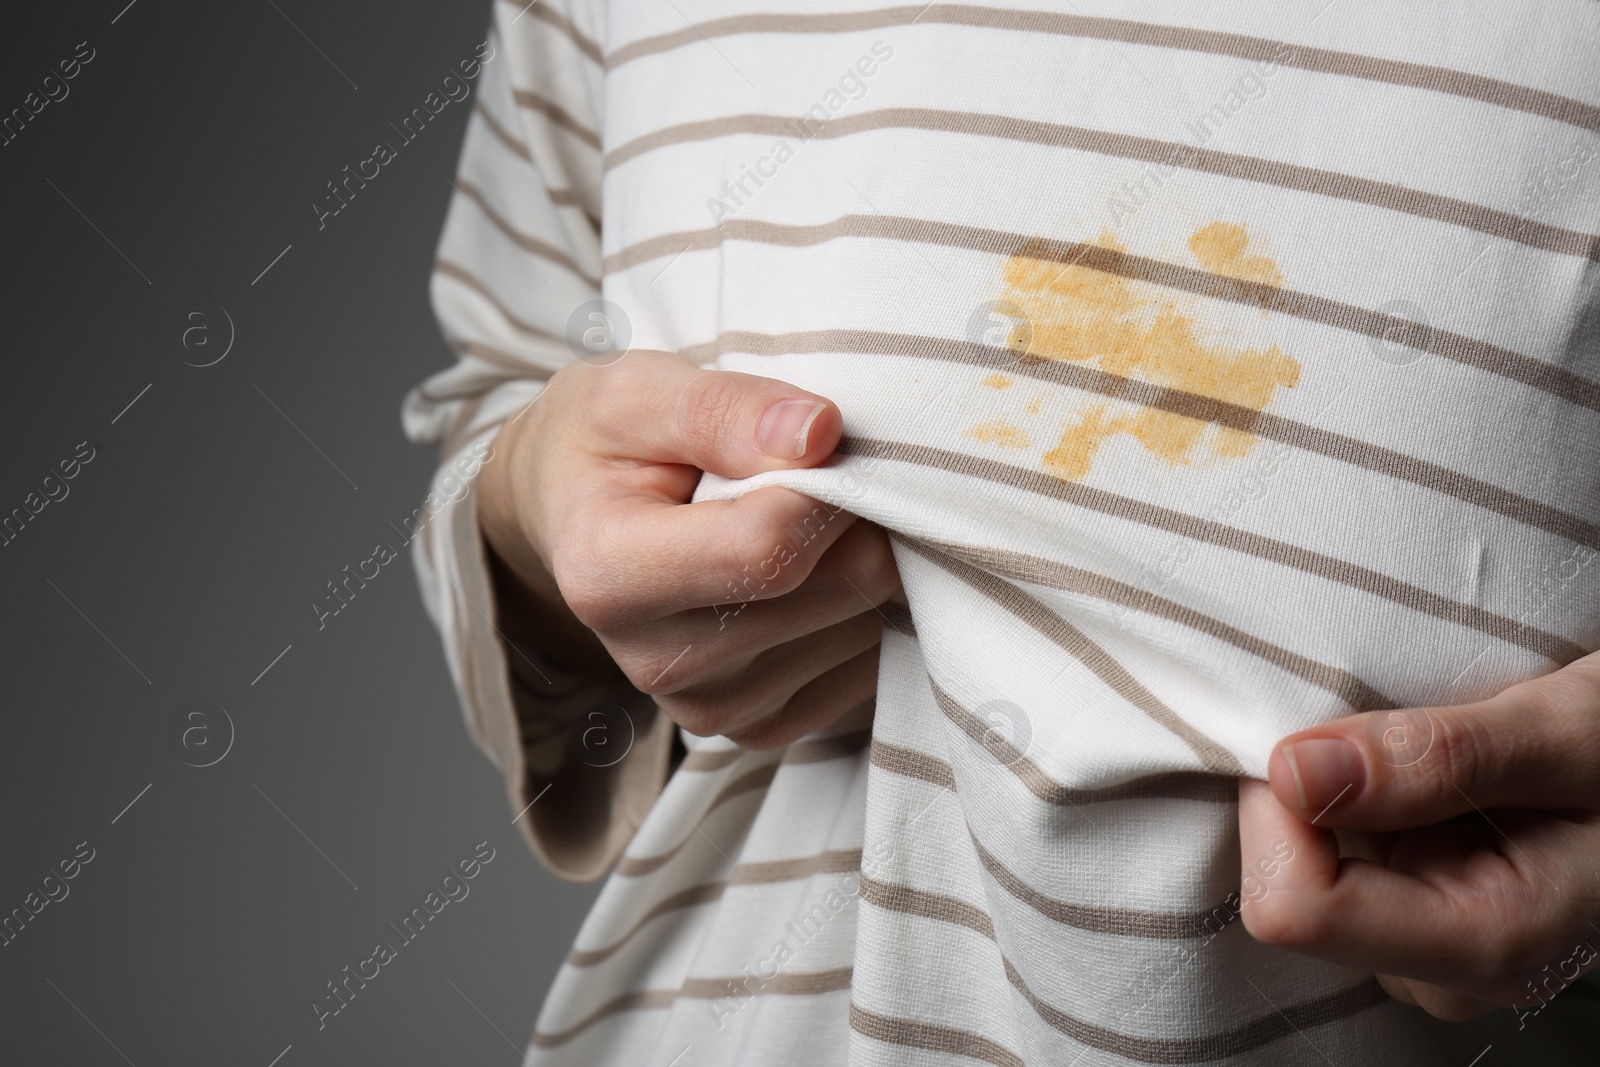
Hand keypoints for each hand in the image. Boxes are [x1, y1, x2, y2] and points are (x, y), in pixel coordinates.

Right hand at [476, 350, 899, 748]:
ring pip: (862, 624)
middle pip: (831, 587)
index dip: (826, 483)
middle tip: (817, 475)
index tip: (821, 442)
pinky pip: (865, 667)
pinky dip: (860, 609)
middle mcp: (655, 661)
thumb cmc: (606, 445)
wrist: (572, 517)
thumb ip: (723, 409)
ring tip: (803, 520)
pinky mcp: (756, 728)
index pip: (769, 547)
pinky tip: (813, 571)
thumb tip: (818, 433)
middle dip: (853, 517)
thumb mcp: (637, 393)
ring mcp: (708, 707)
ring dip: (861, 559)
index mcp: (609, 574)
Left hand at [1238, 651, 1599, 1021]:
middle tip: (1396, 735)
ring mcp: (1431, 947)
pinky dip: (1358, 804)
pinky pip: (1334, 860)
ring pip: (1306, 869)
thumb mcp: (1571, 731)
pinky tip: (1423, 778)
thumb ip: (1438, 758)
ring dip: (1341, 797)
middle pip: (1290, 888)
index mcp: (1487, 939)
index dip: (1283, 808)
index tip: (1322, 734)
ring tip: (1432, 755)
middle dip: (1316, 798)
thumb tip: (1297, 772)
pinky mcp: (1420, 916)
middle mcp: (1447, 967)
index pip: (1296, 906)